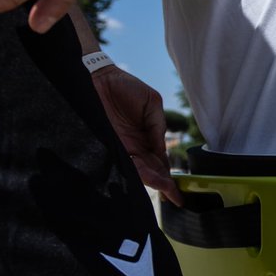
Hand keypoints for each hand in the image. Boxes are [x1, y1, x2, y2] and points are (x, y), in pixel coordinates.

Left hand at [91, 67, 181, 205]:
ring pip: (138, 168)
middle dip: (164, 183)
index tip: (178, 191)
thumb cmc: (125, 86)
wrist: (97, 77)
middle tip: (176, 198)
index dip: (169, 176)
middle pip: (151, 169)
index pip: (160, 161)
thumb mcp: (152, 102)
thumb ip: (158, 126)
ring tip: (166, 190)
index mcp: (147, 137)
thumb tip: (162, 148)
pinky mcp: (107, 143)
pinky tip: (146, 180)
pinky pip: (121, 160)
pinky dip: (134, 171)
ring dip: (152, 180)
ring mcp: (120, 146)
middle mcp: (134, 145)